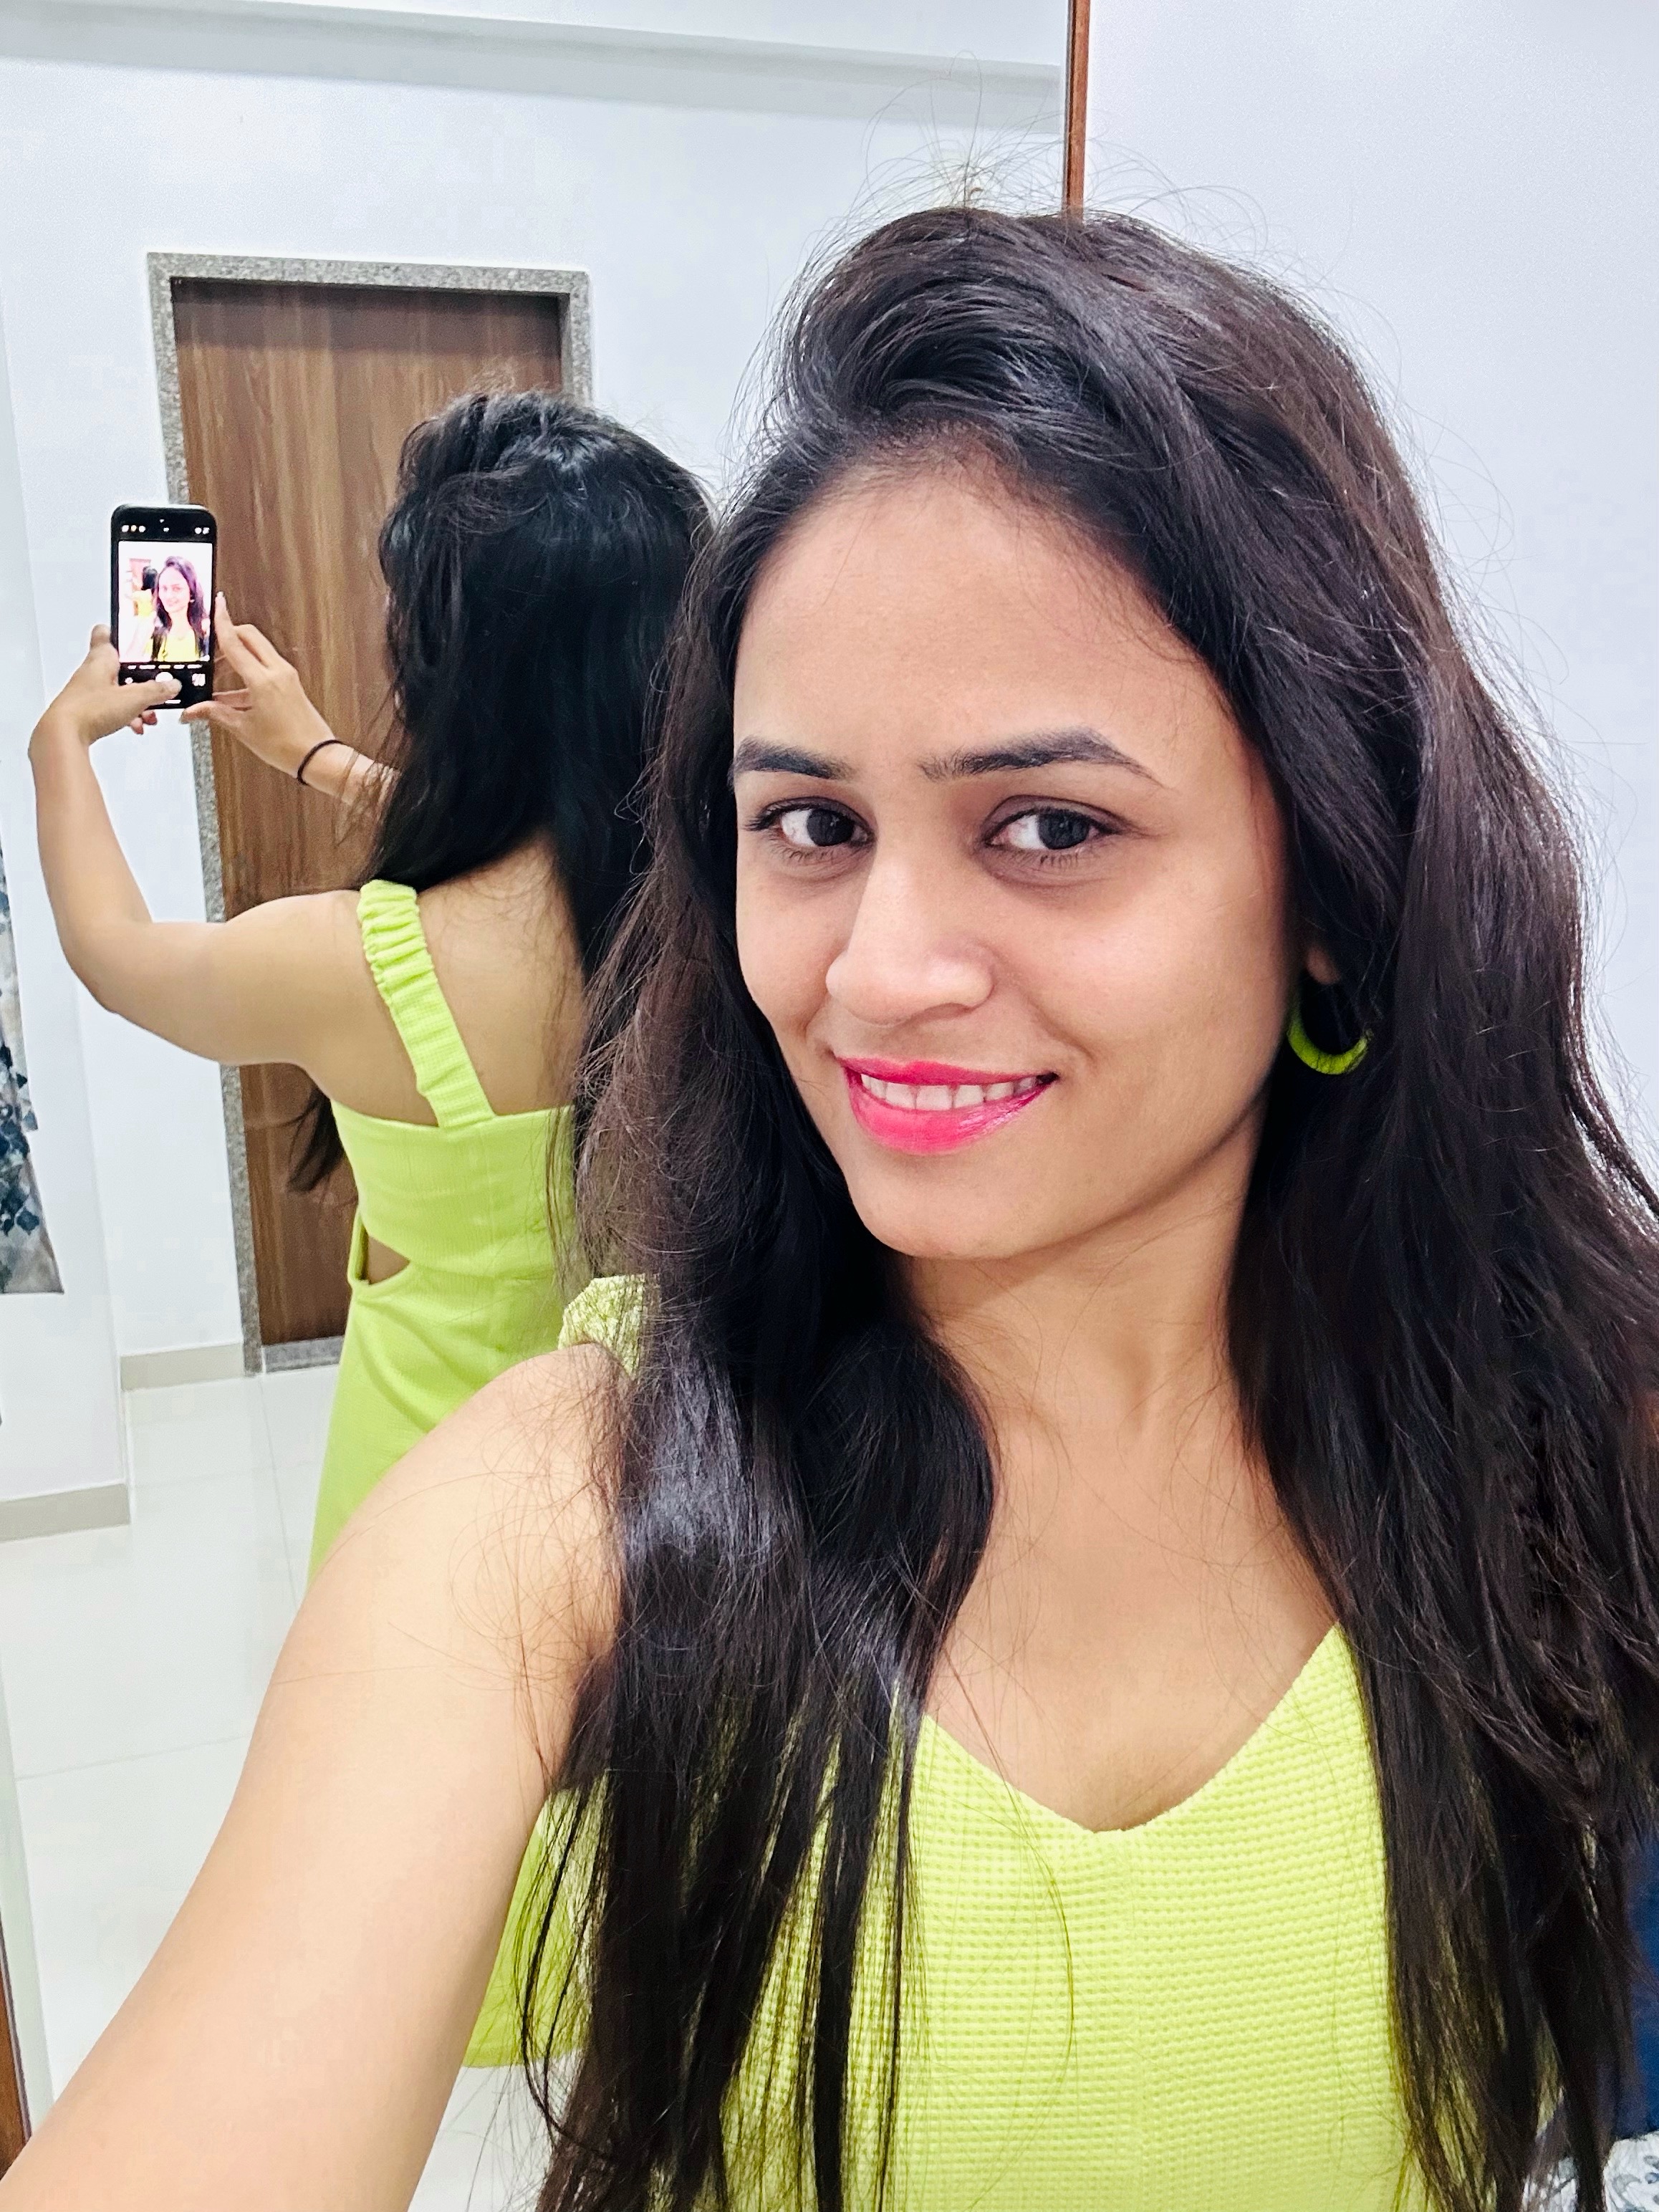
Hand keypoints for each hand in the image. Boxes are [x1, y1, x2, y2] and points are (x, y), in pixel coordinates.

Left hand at [32, 627, 178, 748]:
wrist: (64, 735)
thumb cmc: (88, 709)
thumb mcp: (134, 698)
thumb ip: (156, 690)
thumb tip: (171, 685)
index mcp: (101, 659)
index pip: (105, 633)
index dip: (121, 633)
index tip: (135, 636)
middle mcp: (93, 671)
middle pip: (120, 667)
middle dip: (140, 679)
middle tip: (154, 686)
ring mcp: (89, 691)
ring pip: (118, 690)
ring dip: (136, 701)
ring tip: (148, 714)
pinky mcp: (88, 709)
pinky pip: (112, 708)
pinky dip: (126, 715)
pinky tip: (135, 724)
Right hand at [181, 597, 338, 776]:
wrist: (317, 757)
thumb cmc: (286, 746)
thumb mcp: (243, 729)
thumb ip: (215, 714)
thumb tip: (192, 711)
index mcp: (263, 680)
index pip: (235, 642)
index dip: (222, 622)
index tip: (216, 604)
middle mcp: (277, 671)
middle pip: (249, 637)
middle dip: (228, 636)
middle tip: (210, 649)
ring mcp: (286, 676)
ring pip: (257, 652)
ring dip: (237, 657)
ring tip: (216, 677)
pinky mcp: (290, 683)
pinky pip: (264, 668)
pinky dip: (247, 674)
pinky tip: (231, 695)